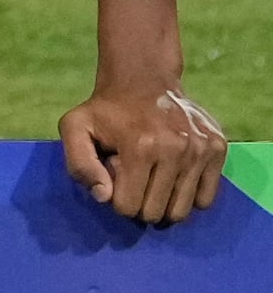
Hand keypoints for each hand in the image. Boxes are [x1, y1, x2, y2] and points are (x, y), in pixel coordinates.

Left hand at [61, 79, 228, 225]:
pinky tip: (174, 177)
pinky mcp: (218, 149)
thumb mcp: (75, 128)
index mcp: (139, 147)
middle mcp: (176, 150)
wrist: (145, 81)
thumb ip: (80, 165)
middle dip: (139, 202)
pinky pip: (205, 200)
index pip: (128, 206)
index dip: (116, 197)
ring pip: (180, 211)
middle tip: (135, 175)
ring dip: (163, 203)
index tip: (116, 175)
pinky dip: (188, 197)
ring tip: (153, 176)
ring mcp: (200, 150)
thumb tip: (104, 197)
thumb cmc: (106, 110)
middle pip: (155, 212)